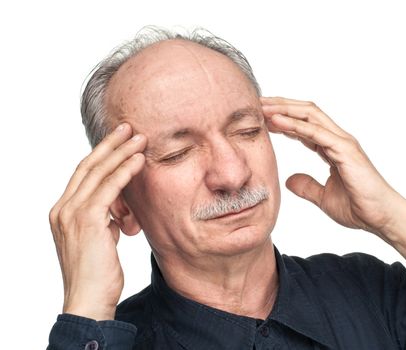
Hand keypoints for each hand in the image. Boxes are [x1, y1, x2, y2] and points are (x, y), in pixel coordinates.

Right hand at [49, 123, 145, 319]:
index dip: (101, 154)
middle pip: (87, 166)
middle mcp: (62, 209)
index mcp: (63, 212)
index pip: (83, 175)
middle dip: (110, 144)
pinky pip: (109, 188)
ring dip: (121, 152)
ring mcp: (71, 214)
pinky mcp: (86, 221)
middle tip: (129, 127)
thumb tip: (118, 211)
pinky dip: (124, 171)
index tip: (119, 140)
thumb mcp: (100, 240)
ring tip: (140, 138)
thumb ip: (104, 220)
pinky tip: (139, 160)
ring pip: (98, 173)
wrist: (88, 300)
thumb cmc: (98, 274)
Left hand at [261, 97, 405, 263]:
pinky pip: (316, 133)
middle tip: (256, 103)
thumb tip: (289, 181)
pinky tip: (276, 121)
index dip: (283, 118)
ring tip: (262, 106)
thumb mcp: (323, 197)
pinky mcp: (345, 150)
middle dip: (281, 105)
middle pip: (306, 112)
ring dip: (284, 109)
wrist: (381, 218)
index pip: (304, 124)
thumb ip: (307, 187)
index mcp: (332, 147)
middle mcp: (337, 140)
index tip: (262, 117)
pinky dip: (295, 125)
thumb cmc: (359, 207)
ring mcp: (343, 142)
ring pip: (310, 115)